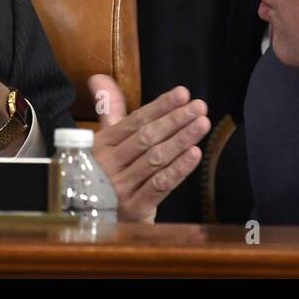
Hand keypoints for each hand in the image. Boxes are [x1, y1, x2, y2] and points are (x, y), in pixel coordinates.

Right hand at [88, 75, 209, 222]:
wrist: (96, 220)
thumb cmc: (106, 174)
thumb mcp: (105, 142)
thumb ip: (109, 110)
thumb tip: (100, 78)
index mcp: (102, 144)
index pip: (135, 120)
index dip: (160, 106)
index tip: (182, 93)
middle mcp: (109, 164)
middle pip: (147, 137)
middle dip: (175, 120)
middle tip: (199, 106)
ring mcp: (120, 187)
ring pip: (155, 159)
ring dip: (181, 140)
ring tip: (202, 124)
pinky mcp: (134, 208)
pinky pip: (159, 185)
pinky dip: (178, 169)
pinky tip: (194, 155)